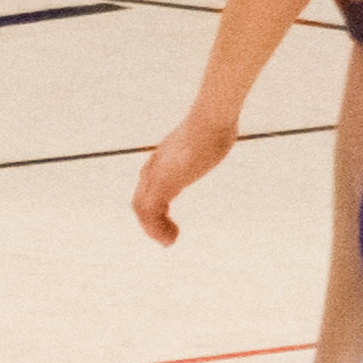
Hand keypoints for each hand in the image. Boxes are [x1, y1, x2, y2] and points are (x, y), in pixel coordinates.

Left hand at [131, 110, 239, 242]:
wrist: (211, 120)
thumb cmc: (215, 126)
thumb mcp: (209, 139)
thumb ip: (209, 143)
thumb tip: (223, 133)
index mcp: (162, 160)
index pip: (148, 189)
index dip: (155, 209)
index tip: (169, 222)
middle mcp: (154, 168)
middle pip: (140, 201)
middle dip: (150, 223)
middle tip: (168, 238)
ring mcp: (156, 176)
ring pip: (141, 209)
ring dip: (152, 230)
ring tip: (169, 241)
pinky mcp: (163, 184)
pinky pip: (149, 212)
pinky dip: (155, 229)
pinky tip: (170, 238)